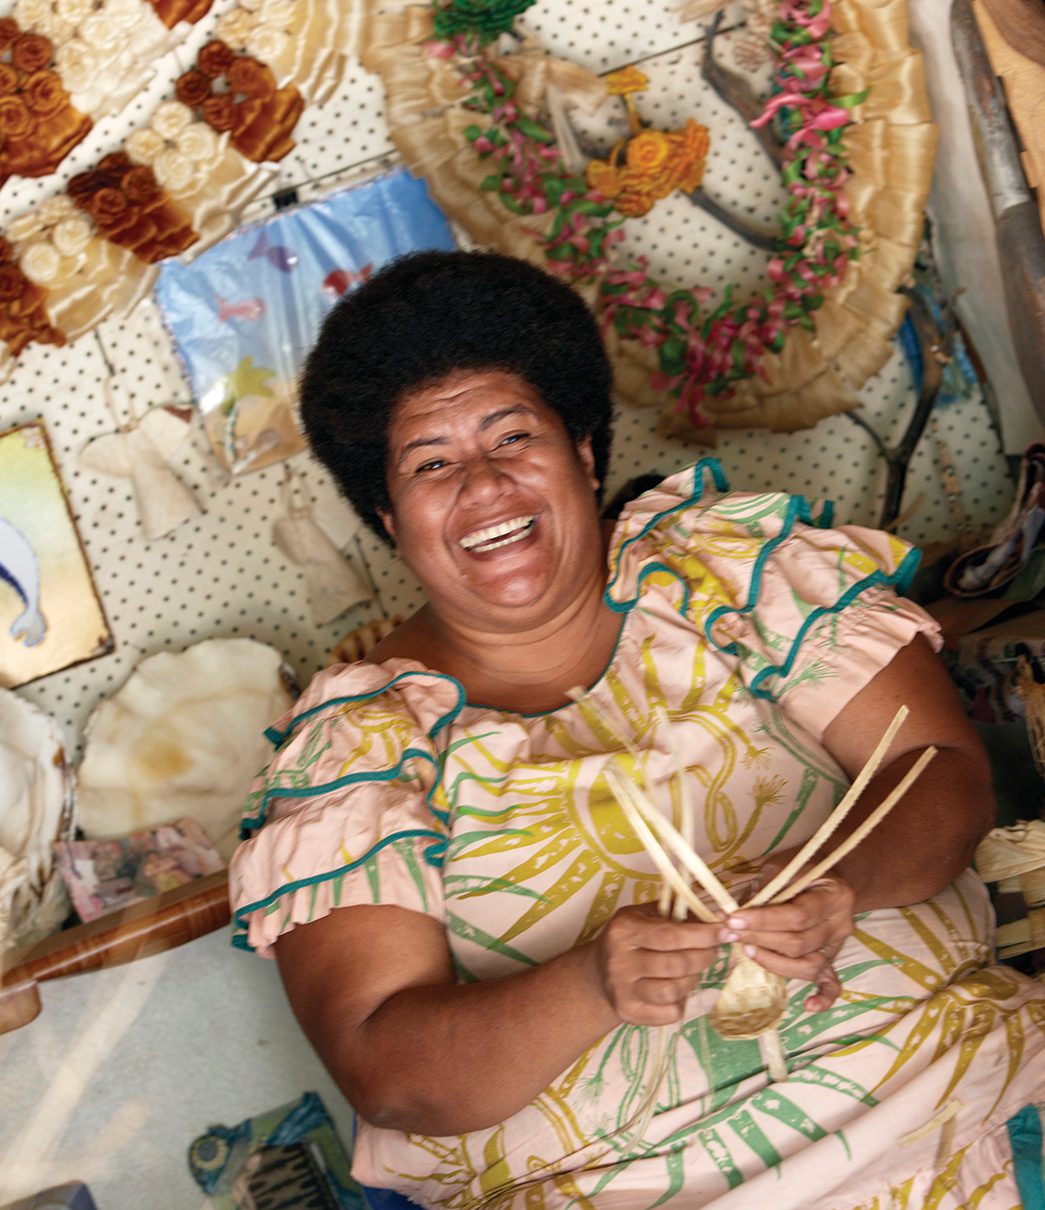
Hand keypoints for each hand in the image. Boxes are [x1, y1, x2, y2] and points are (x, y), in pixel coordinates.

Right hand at [593, 902, 720, 1025]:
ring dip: (693, 979)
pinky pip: (670, 1013)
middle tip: (713, 950)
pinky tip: (679, 989)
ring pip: (674, 990)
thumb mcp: (646, 915)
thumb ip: (680, 912)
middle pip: (676, 964)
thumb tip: (719, 913)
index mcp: (624, 930)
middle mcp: (620, 961)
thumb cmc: (631, 938)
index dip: (703, 935)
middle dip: (704, 956)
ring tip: (694, 969)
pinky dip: (682, 1001)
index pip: (670, 935)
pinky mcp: (629, 1013)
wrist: (598, 974)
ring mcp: (623, 990)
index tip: (725, 931)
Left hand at [721, 874, 855, 1012]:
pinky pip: (831, 983)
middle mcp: (841, 924)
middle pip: (799, 943)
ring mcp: (838, 945)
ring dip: (774, 962)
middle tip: (730, 933)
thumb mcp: (781, 867)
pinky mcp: (832, 959)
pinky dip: (823, 998)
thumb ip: (762, 891)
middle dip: (760, 940)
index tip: (733, 920)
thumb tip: (730, 913)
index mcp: (834, 896)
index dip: (763, 921)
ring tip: (748, 951)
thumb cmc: (799, 869)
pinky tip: (808, 1007)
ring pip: (808, 965)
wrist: (827, 875)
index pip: (797, 916)